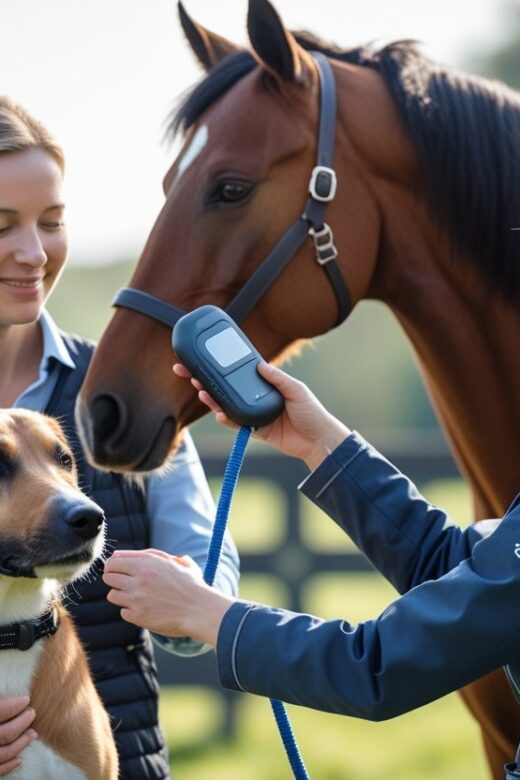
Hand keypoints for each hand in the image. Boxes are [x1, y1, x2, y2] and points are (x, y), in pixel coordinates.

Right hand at [0, 696, 37, 775]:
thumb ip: (0, 703)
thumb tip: (21, 697)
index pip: (0, 711)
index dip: (14, 705)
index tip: (26, 699)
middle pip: (6, 733)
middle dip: (23, 722)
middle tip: (32, 713)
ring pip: (5, 753)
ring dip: (22, 743)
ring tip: (33, 733)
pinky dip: (9, 766)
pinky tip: (20, 760)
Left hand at [103, 549, 234, 646]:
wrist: (200, 610)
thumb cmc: (191, 584)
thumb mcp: (176, 562)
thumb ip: (153, 555)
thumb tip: (128, 555)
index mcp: (147, 564)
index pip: (113, 562)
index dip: (112, 566)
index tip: (116, 570)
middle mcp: (139, 580)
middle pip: (108, 577)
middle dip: (114, 579)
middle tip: (123, 583)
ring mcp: (136, 599)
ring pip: (112, 595)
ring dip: (121, 595)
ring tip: (135, 597)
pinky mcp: (138, 616)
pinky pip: (123, 612)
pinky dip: (130, 611)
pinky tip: (143, 609)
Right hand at [173, 361, 350, 470]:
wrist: (317, 440)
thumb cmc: (311, 412)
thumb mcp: (296, 390)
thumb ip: (278, 378)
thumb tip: (261, 365)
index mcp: (265, 383)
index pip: (238, 371)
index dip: (221, 364)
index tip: (204, 356)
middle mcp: (255, 396)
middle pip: (225, 386)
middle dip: (205, 379)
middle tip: (187, 371)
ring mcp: (253, 412)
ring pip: (225, 404)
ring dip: (211, 398)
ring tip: (200, 390)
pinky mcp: (254, 429)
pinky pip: (235, 423)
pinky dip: (226, 418)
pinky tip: (218, 413)